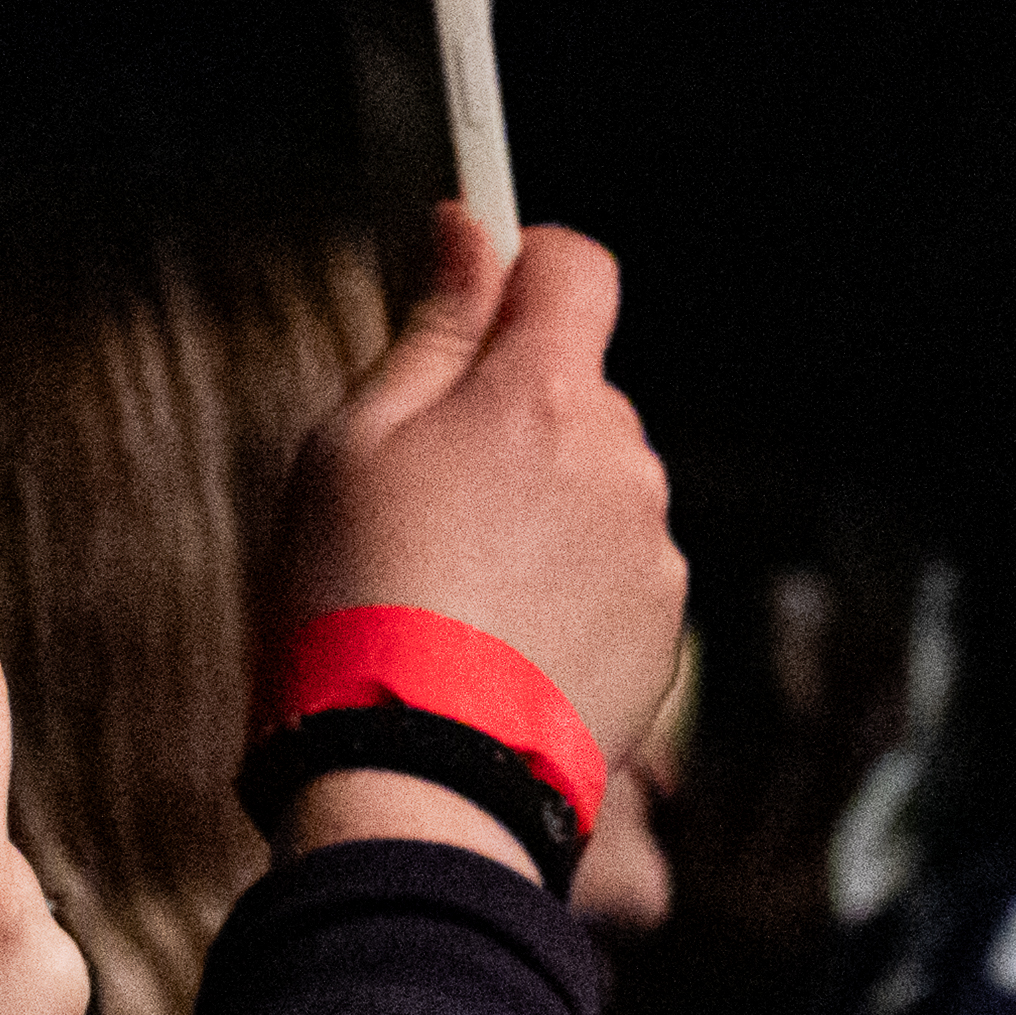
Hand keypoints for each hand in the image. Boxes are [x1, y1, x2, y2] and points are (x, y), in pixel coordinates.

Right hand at [277, 204, 690, 778]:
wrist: (418, 780)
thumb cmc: (357, 607)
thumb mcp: (351, 445)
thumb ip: (429, 331)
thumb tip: (467, 234)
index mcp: (542, 395)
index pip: (575, 266)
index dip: (524, 267)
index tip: (477, 294)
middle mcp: (621, 461)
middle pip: (580, 389)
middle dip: (515, 414)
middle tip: (424, 490)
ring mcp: (651, 551)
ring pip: (599, 485)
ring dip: (544, 506)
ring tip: (456, 585)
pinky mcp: (664, 632)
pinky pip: (618, 570)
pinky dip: (568, 586)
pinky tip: (498, 637)